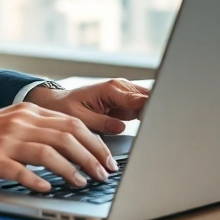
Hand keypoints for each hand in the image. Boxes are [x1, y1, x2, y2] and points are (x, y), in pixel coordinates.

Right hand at [0, 103, 117, 191]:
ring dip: (71, 170)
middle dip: (91, 157)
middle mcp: (19, 122)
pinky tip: (47, 189)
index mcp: (27, 112)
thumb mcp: (10, 126)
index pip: (72, 124)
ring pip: (48, 152)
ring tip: (83, 183)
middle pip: (66, 136)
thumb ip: (37, 131)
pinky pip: (19, 170)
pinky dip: (36, 180)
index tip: (108, 160)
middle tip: (103, 174)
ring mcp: (4, 141)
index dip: (95, 142)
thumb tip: (73, 145)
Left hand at [23, 78, 151, 134]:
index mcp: (112, 89)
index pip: (141, 99)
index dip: (154, 110)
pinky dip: (147, 117)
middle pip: (150, 98)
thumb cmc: (64, 107)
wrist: (57, 103)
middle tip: (162, 129)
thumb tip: (121, 127)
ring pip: (149, 103)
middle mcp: (121, 88)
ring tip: (158, 130)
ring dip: (154, 115)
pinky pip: (142, 109)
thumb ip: (101, 122)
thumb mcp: (79, 118)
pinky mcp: (124, 103)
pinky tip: (149, 128)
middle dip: (158, 111)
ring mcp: (124, 95)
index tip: (161, 122)